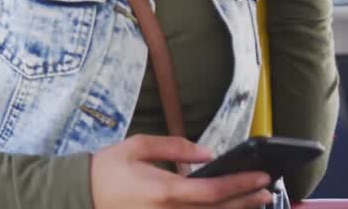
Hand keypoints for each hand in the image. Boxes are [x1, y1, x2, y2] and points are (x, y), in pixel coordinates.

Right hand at [90, 135, 274, 208]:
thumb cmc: (108, 169)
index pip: (213, 190)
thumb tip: (208, 153)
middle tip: (266, 189)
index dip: (241, 184)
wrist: (81, 195)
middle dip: (246, 200)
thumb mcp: (138, 146)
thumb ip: (175, 147)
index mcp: (164, 190)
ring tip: (254, 201)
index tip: (262, 176)